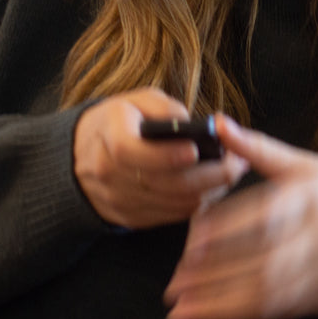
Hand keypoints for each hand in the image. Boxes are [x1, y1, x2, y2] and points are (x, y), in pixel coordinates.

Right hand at [72, 89, 246, 228]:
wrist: (79, 156)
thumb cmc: (118, 121)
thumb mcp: (135, 100)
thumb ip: (163, 108)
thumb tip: (193, 125)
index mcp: (109, 138)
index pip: (132, 152)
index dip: (166, 154)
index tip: (196, 149)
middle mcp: (109, 174)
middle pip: (163, 183)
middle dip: (208, 175)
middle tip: (238, 162)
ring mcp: (119, 200)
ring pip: (172, 203)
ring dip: (209, 190)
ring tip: (232, 172)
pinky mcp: (130, 218)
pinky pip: (170, 216)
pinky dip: (196, 203)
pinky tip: (213, 188)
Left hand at [163, 116, 317, 318]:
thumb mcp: (305, 163)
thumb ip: (257, 147)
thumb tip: (217, 124)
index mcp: (309, 197)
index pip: (263, 214)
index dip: (226, 230)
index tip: (191, 241)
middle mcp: (316, 237)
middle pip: (261, 261)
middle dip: (214, 278)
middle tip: (173, 286)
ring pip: (268, 293)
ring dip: (222, 306)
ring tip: (183, 312)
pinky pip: (282, 310)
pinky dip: (246, 317)